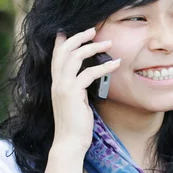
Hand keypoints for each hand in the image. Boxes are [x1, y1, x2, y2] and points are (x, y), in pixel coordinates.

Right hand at [50, 27, 119, 152]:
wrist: (70, 142)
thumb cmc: (76, 124)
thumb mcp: (76, 101)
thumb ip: (79, 87)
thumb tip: (90, 76)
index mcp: (57, 83)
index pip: (56, 56)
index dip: (62, 41)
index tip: (69, 29)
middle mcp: (57, 82)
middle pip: (64, 51)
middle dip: (79, 37)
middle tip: (93, 30)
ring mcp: (63, 87)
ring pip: (75, 57)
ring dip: (93, 47)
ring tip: (109, 43)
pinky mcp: (72, 93)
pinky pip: (89, 74)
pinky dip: (104, 66)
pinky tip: (116, 64)